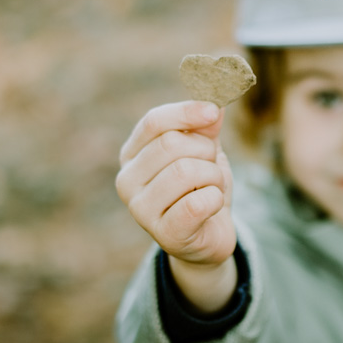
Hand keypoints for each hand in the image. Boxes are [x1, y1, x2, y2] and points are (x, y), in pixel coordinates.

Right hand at [116, 101, 235, 267]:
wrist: (209, 236)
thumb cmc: (202, 188)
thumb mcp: (205, 151)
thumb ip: (206, 127)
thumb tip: (213, 106)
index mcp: (132, 154)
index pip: (154, 121)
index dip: (187, 112)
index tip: (213, 112)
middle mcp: (127, 181)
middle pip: (171, 144)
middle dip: (205, 151)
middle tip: (211, 167)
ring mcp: (140, 210)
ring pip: (186, 171)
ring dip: (213, 176)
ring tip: (211, 188)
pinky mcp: (163, 234)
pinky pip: (198, 203)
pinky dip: (215, 200)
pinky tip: (211, 207)